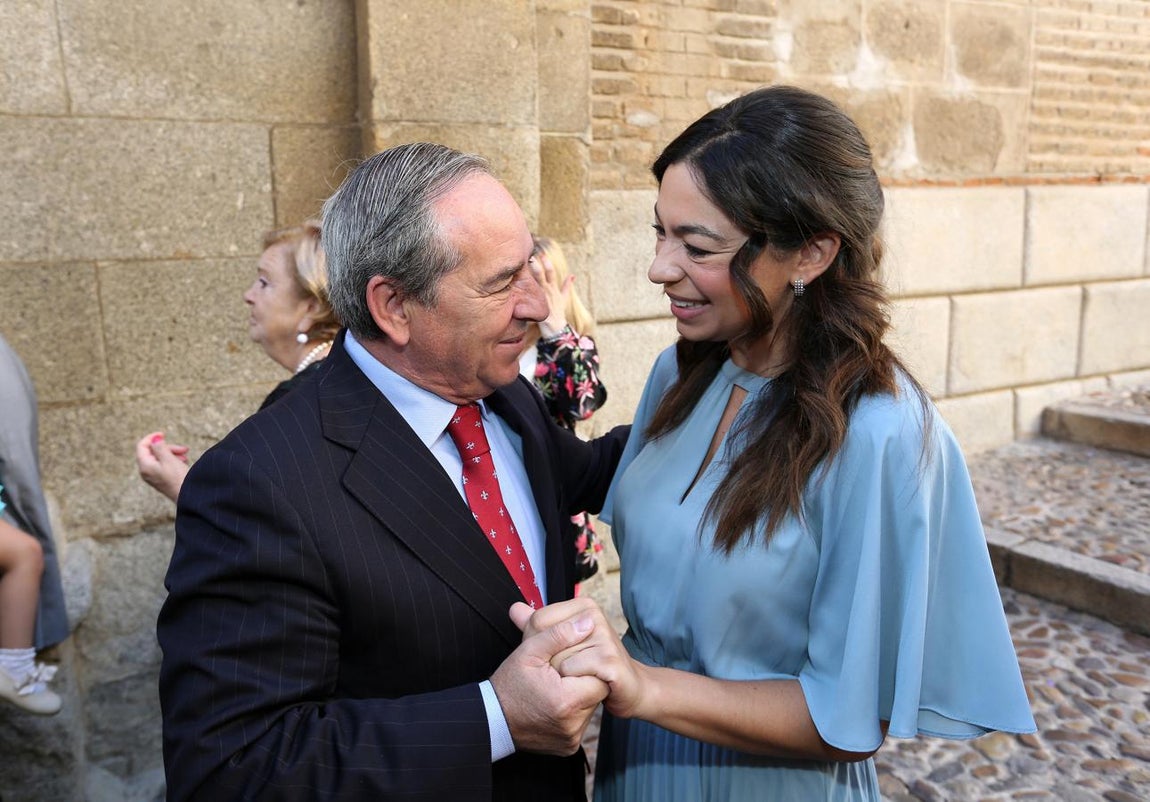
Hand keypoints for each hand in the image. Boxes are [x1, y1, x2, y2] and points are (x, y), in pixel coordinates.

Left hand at [135, 432, 190, 502]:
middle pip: (152, 452)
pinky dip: (172, 461)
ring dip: (172, 453)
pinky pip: (163, 465)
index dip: (152, 438)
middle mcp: (146, 471)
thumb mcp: (169, 459)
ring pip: (160, 458)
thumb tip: (154, 439)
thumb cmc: (178, 478)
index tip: (163, 434)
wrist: (187, 497)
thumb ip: (159, 447)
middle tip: (183, 449)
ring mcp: (153, 476)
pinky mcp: (161, 479)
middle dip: (168, 447)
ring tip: (186, 456)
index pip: (142, 446)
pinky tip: (183, 462)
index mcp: (145, 465)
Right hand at [489, 603, 607, 754]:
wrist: (491, 721)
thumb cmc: (508, 685)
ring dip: (579, 696)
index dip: (588, 666)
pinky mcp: (568, 747)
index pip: (601, 678)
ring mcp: (571, 739)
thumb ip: (559, 634)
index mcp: (566, 701)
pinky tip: (554, 704)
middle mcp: (573, 725)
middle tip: (562, 674)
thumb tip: (587, 622)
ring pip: (590, 709)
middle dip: (584, 680)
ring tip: (557, 688)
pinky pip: (580, 724)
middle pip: (597, 694)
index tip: (571, 663)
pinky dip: (572, 713)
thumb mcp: (529, 651)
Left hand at [513, 599, 646, 720]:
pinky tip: (591, 682)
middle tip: (573, 668)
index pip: (537, 620)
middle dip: (551, 663)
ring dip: (564, 676)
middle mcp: (594, 615)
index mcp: (584, 605)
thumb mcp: (561, 642)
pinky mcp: (609, 659)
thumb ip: (538, 626)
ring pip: (557, 660)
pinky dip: (575, 684)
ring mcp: (604, 635)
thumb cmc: (592, 663)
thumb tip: (514, 608)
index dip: (539, 644)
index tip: (560, 653)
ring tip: (583, 675)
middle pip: (547, 642)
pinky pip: (570, 673)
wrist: (627, 688)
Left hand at [529, 250, 574, 338]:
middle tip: (532, 253)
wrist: (556, 328)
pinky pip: (533, 298)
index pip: (550, 272)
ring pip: (539, 283)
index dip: (546, 262)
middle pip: (544, 274)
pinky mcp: (540, 306)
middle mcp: (549, 291)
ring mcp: (544, 298)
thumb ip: (566, 286)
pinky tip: (520, 284)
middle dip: (539, 264)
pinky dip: (529, 291)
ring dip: (534, 273)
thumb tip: (572, 275)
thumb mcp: (564, 298)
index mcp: (554, 288)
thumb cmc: (559, 312)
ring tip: (527, 264)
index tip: (540, 252)